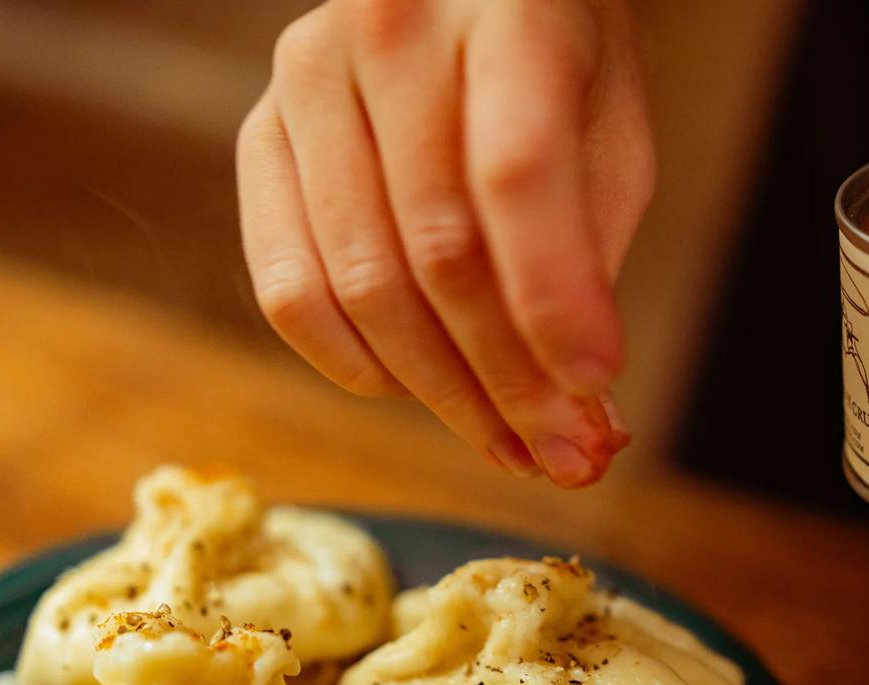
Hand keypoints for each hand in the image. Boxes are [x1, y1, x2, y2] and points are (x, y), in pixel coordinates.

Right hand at [237, 0, 652, 486]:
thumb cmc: (556, 67)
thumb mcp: (608, 133)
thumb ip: (588, 253)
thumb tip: (582, 411)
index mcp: (505, 11)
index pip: (516, 173)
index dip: (553, 297)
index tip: (598, 388)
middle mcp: (389, 29)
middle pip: (438, 250)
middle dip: (508, 377)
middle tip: (566, 455)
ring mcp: (307, 80)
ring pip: (363, 284)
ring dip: (442, 393)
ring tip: (508, 443)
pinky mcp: (260, 134)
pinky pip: (288, 288)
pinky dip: (354, 364)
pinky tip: (413, 392)